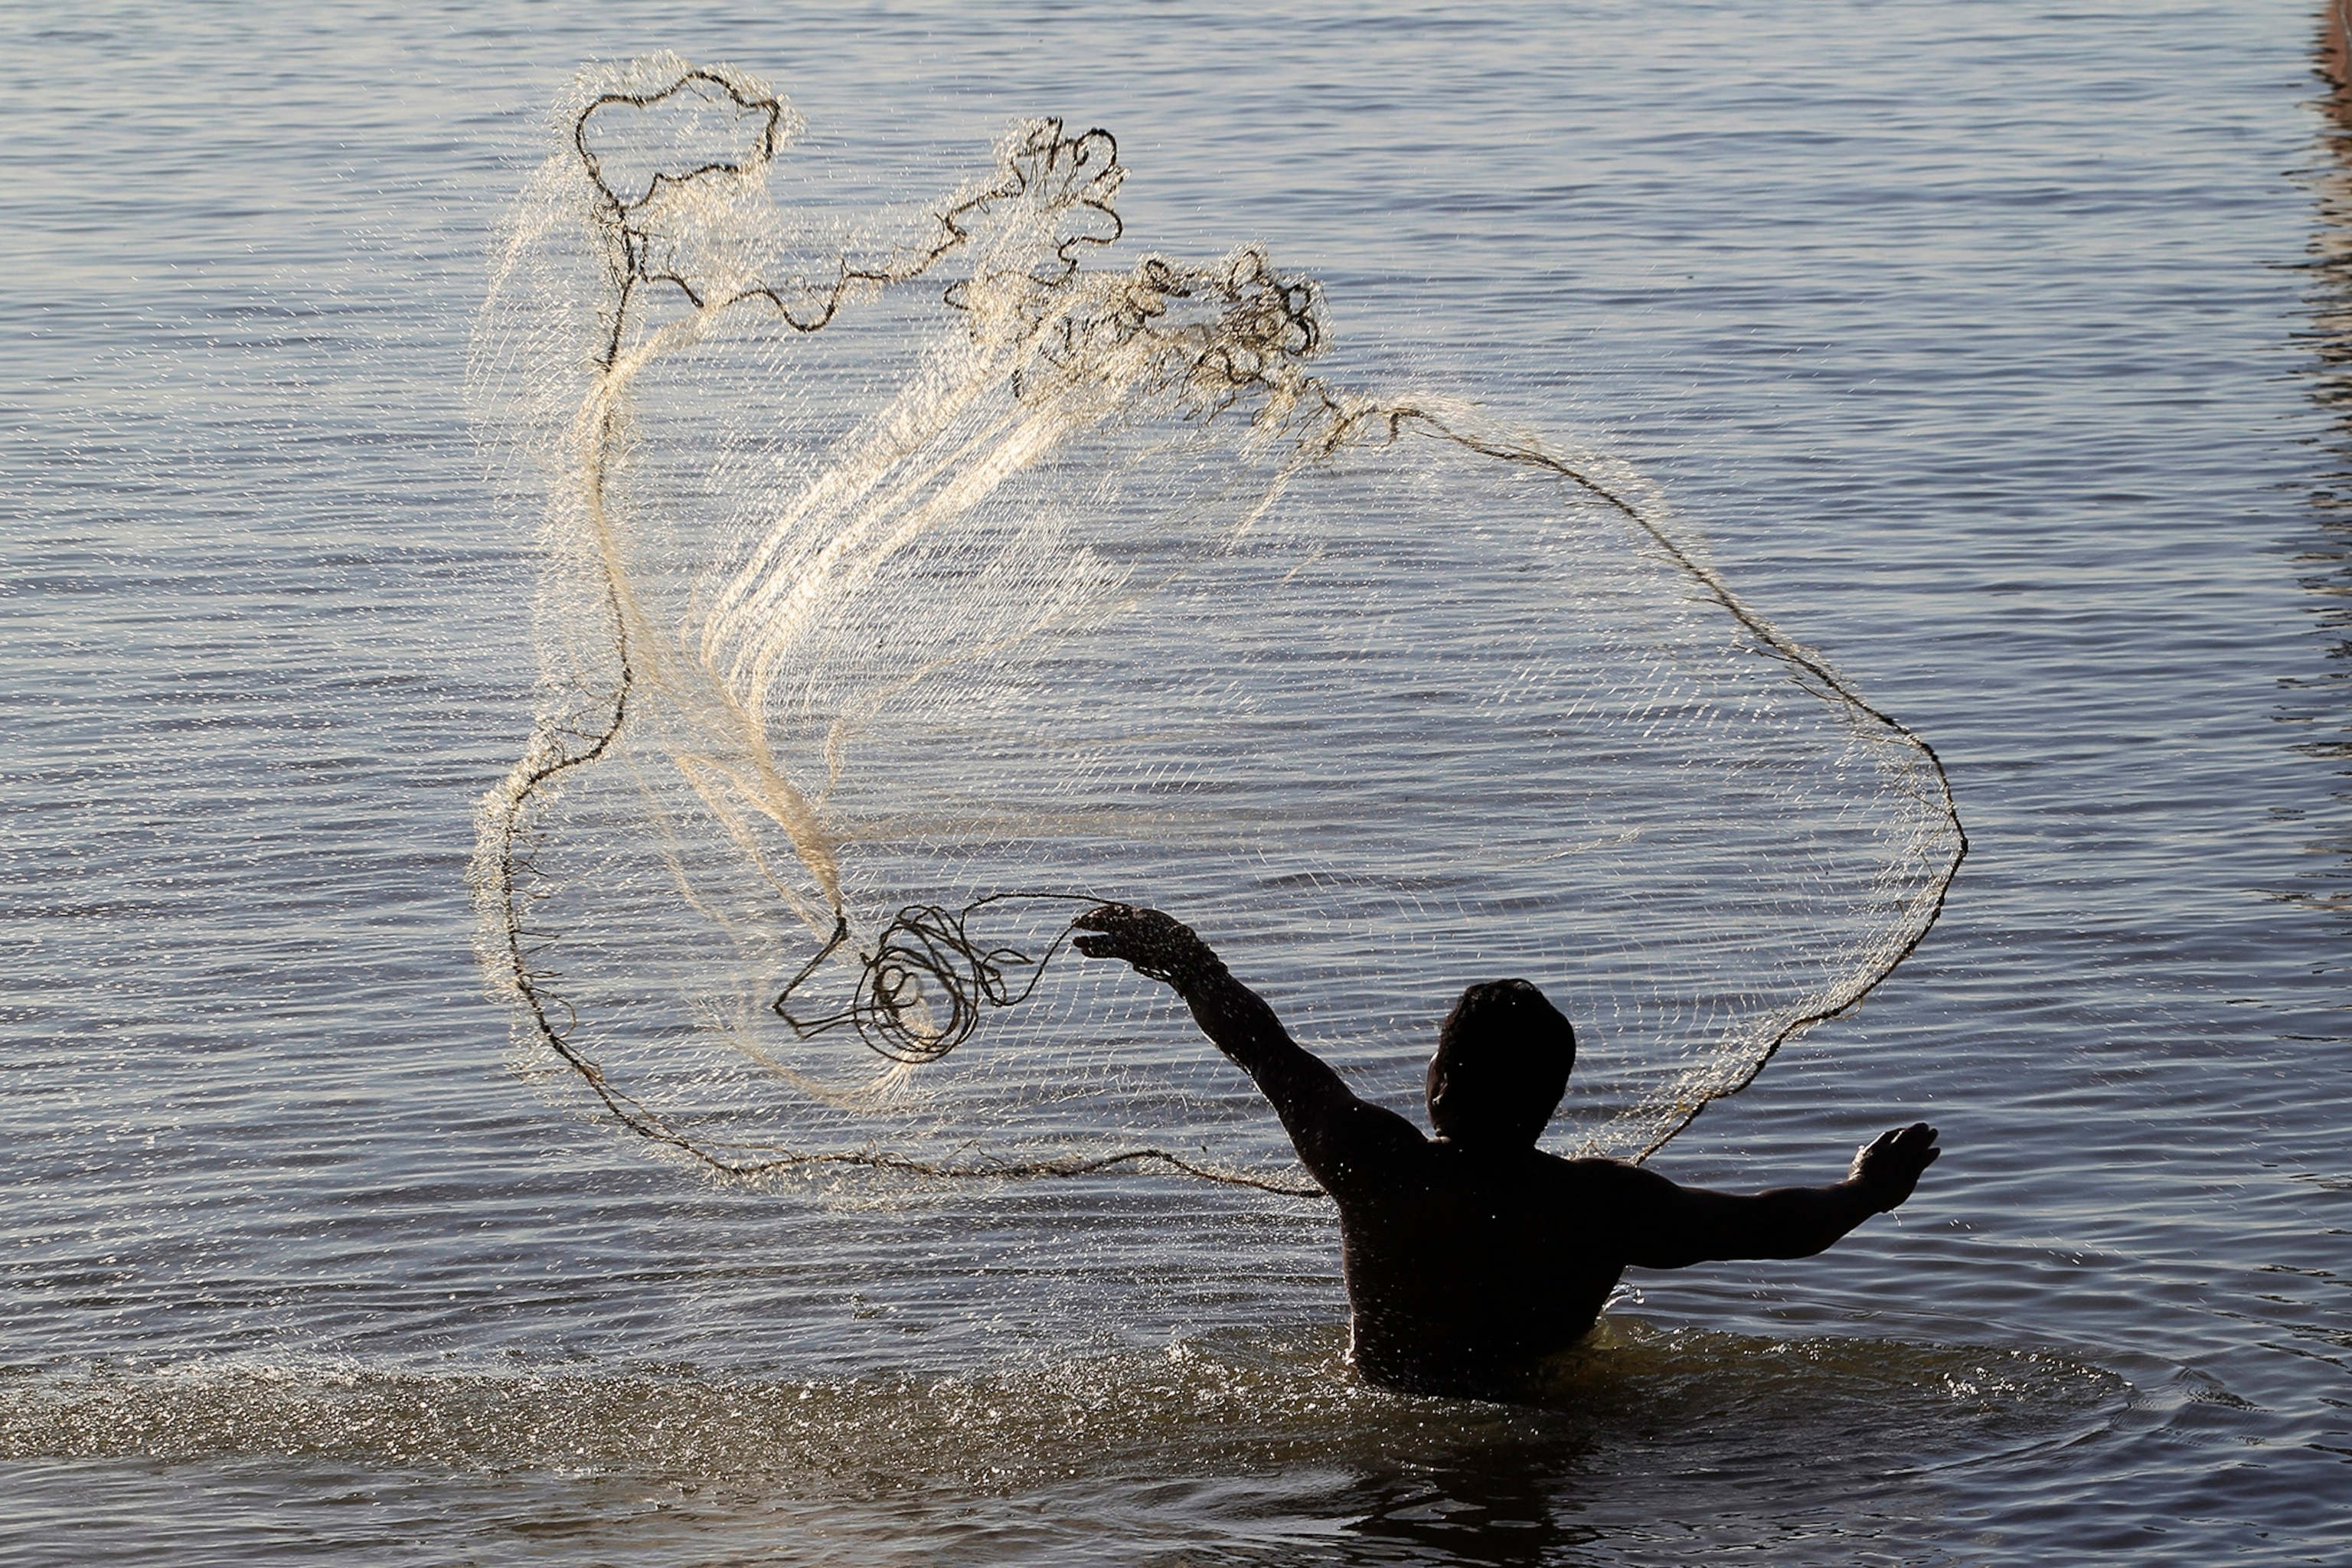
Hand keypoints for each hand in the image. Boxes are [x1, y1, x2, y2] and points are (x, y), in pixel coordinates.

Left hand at [1072, 903, 1221, 987]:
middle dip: (1089, 921)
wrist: (1181, 950)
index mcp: (1138, 914)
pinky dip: (1097, 951)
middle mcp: (1131, 923)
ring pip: (1104, 935)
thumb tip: (1123, 918)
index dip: (1100, 912)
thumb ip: (1139, 919)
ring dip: (1088, 938)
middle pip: (1105, 919)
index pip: (1113, 909)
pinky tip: (1086, 952)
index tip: (1090, 916)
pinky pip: (1108, 950)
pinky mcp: (1129, 951)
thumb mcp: (1155, 921)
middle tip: (1074, 922)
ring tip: (1075, 941)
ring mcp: (1129, 937)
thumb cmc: (1172, 936)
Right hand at [1849, 1122, 1940, 1212]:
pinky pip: (1922, 1161)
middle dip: (1917, 1130)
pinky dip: (1930, 1155)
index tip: (1906, 1130)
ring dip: (1927, 1138)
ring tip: (1933, 1132)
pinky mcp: (1909, 1175)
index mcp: (1876, 1148)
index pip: (1890, 1135)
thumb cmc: (1859, 1181)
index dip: (1899, 1132)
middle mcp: (1890, 1151)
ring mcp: (1901, 1163)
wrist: (1866, 1194)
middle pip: (1907, 1136)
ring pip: (1917, 1146)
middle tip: (1924, 1125)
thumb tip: (1862, 1148)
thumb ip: (1863, 1154)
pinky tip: (1936, 1150)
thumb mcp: (1858, 1163)